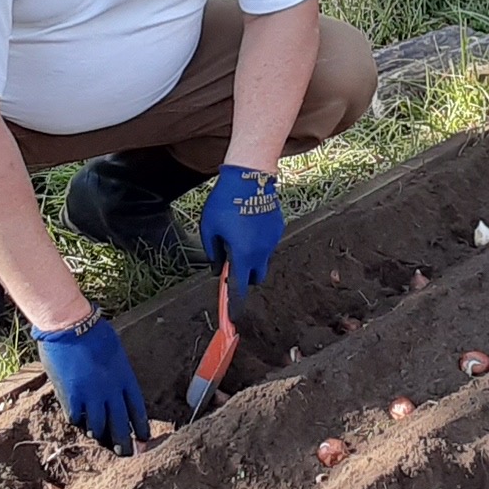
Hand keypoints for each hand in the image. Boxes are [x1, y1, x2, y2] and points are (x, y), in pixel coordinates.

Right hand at [33, 304, 149, 455]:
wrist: (70, 326)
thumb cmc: (93, 332)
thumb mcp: (115, 351)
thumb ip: (117, 372)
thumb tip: (117, 387)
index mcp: (125, 376)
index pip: (137, 408)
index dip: (141, 425)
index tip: (144, 437)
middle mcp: (111, 390)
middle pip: (120, 424)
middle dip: (125, 442)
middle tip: (127, 453)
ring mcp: (91, 395)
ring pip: (99, 426)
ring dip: (100, 433)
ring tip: (100, 437)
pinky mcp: (72, 397)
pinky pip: (77, 418)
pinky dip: (79, 421)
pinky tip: (79, 421)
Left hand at [200, 164, 283, 315]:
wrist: (250, 176)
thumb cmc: (226, 201)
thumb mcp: (210, 227)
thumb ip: (213, 250)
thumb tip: (216, 266)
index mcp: (244, 254)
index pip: (241, 286)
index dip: (235, 300)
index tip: (233, 313)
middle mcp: (262, 251)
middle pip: (256, 276)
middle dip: (245, 276)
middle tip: (232, 263)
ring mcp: (272, 239)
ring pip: (263, 258)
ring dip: (252, 256)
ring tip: (238, 234)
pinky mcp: (278, 227)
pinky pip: (268, 242)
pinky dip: (259, 241)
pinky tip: (249, 223)